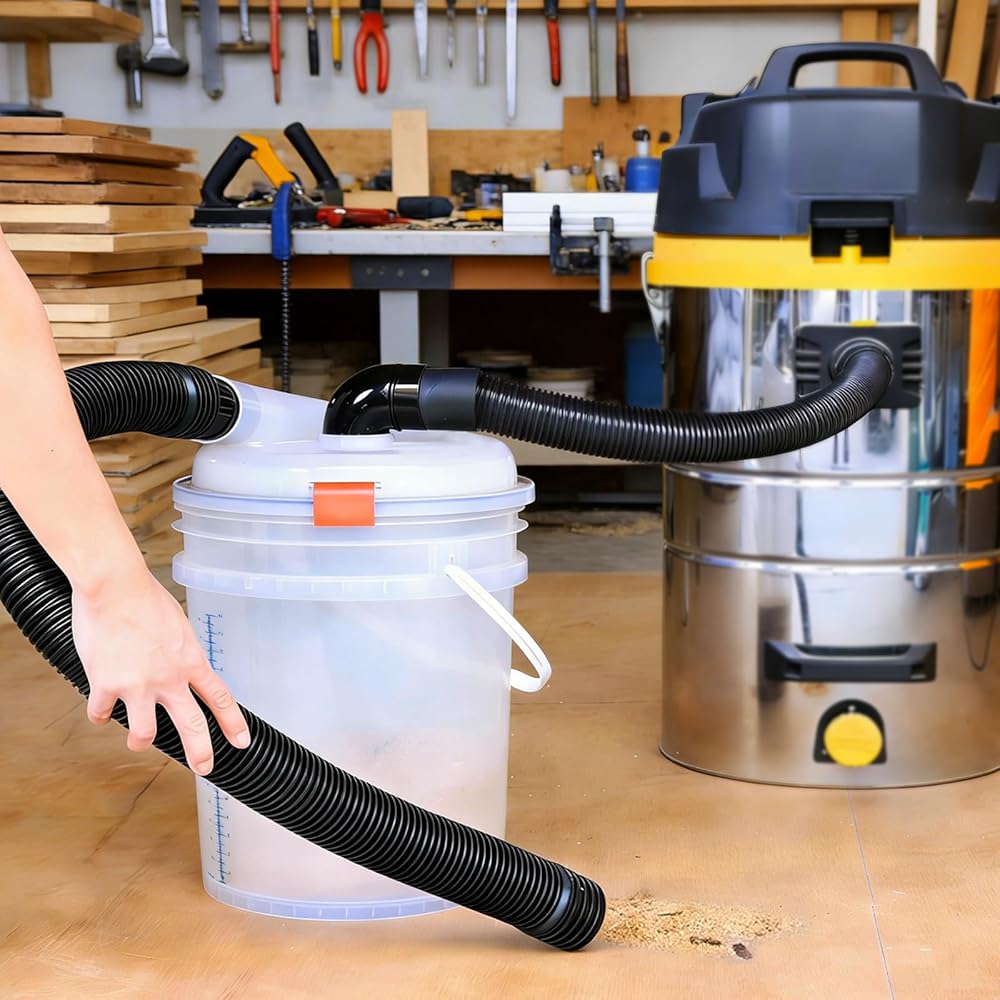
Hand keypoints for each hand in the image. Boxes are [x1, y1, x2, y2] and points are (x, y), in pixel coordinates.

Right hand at [72, 566, 249, 773]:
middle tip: (205, 768)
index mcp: (190, 660)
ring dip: (141, 742)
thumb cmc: (145, 598)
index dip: (232, 722)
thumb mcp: (177, 624)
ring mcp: (138, 686)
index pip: (220, 697)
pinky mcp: (107, 686)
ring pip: (144, 733)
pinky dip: (101, 714)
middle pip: (192, 724)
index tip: (241, 741)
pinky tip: (100, 710)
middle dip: (201, 752)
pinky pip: (102, 714)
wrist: (115, 587)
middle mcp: (169, 678)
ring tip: (138, 741)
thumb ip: (179, 649)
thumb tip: (177, 661)